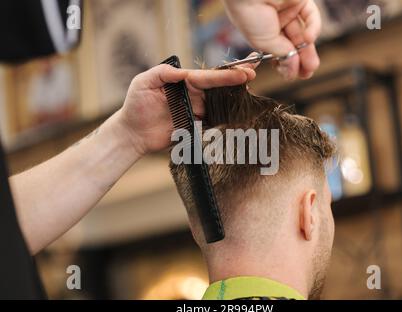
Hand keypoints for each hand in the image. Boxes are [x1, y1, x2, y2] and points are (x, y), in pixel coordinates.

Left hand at [116, 64, 255, 154]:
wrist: (132, 134)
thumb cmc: (135, 105)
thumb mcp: (143, 82)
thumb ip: (163, 73)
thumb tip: (183, 72)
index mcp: (182, 81)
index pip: (207, 77)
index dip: (225, 75)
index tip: (242, 73)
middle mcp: (192, 95)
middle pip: (218, 87)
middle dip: (236, 81)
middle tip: (253, 75)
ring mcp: (195, 111)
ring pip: (219, 104)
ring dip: (234, 99)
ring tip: (250, 94)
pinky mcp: (196, 127)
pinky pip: (213, 122)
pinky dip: (226, 120)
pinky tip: (238, 116)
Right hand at [223, 0, 320, 79]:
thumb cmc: (248, 13)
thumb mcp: (263, 42)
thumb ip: (281, 55)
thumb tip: (292, 70)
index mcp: (263, 33)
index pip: (279, 52)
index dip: (286, 64)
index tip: (290, 75)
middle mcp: (276, 22)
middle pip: (293, 45)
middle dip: (300, 61)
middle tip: (306, 74)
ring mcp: (289, 11)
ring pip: (303, 35)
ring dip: (308, 51)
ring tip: (311, 65)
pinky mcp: (300, 0)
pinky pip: (310, 16)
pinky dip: (313, 28)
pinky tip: (308, 39)